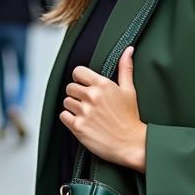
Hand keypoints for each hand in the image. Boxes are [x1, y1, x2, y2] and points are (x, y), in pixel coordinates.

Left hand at [59, 47, 146, 172]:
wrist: (131, 143)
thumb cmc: (130, 118)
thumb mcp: (130, 90)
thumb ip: (125, 68)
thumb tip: (128, 50)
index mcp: (103, 85)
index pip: (78, 72)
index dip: (80, 79)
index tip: (86, 86)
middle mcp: (92, 96)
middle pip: (70, 87)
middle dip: (77, 94)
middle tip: (88, 103)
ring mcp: (84, 112)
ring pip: (66, 102)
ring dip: (73, 107)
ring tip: (86, 113)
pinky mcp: (78, 127)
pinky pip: (64, 116)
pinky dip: (69, 119)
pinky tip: (81, 122)